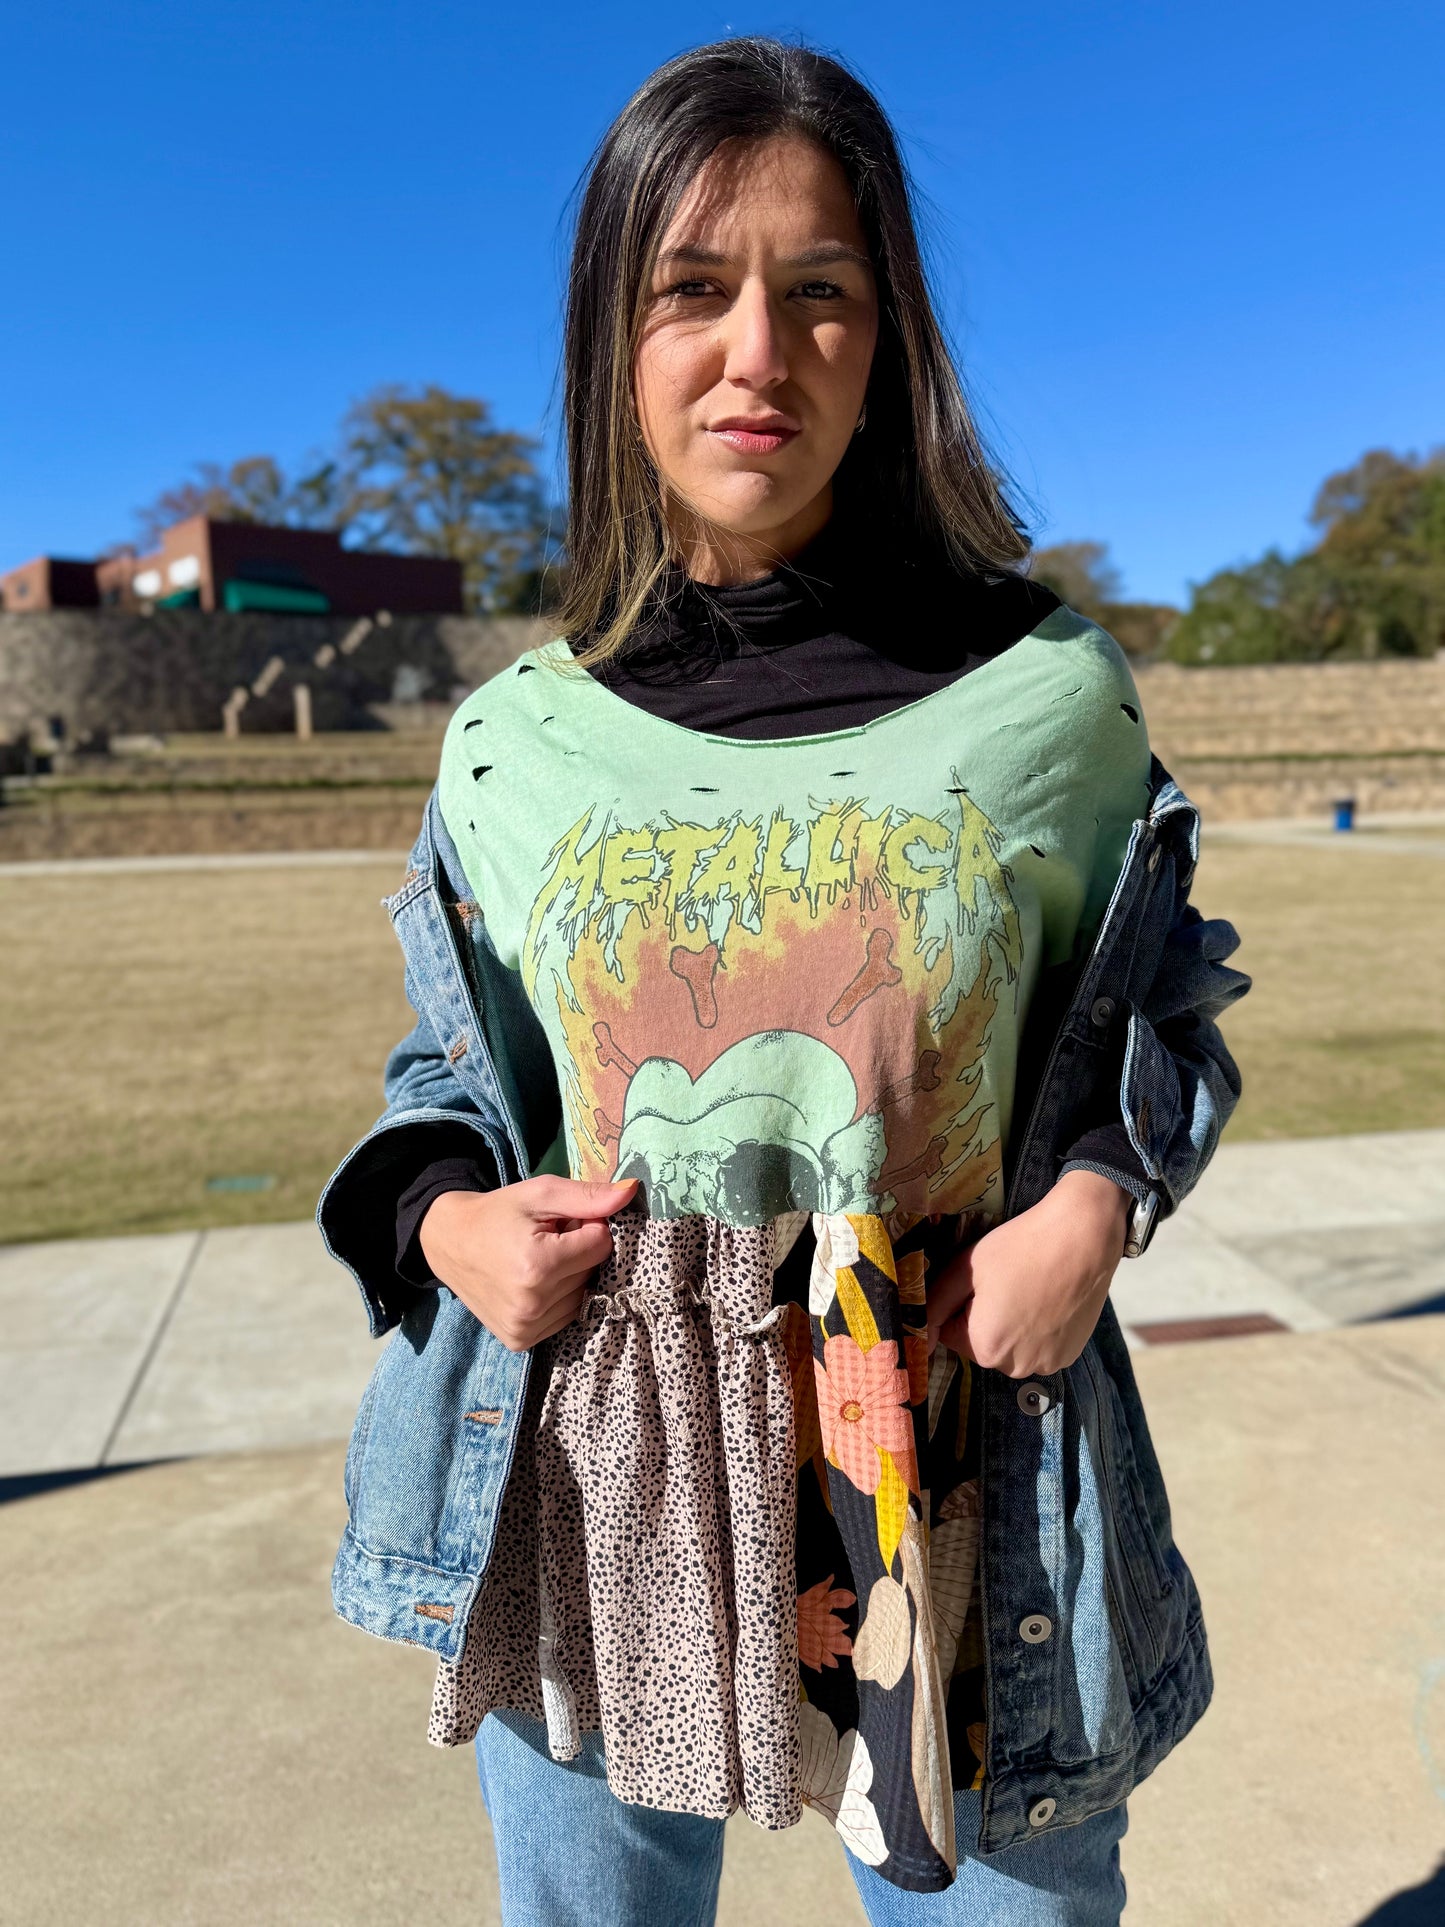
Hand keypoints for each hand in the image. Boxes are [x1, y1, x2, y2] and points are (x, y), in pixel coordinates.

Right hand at [418, 1175, 637, 1351]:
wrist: (448, 1242)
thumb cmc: (497, 1213)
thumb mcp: (540, 1193)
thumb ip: (587, 1196)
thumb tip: (632, 1192)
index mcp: (538, 1266)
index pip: (601, 1245)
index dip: (587, 1226)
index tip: (560, 1222)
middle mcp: (532, 1305)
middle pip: (592, 1272)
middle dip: (578, 1252)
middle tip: (545, 1240)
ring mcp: (525, 1329)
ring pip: (582, 1297)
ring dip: (570, 1277)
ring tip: (538, 1261)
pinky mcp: (520, 1341)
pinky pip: (565, 1317)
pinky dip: (558, 1299)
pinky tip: (534, 1284)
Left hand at [926, 1170, 1130, 1378]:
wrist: (1083, 1237)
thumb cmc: (1019, 1248)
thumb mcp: (964, 1269)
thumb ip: (934, 1306)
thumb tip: (920, 1340)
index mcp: (985, 1348)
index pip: (952, 1334)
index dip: (961, 1304)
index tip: (981, 1282)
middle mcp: (1016, 1367)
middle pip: (983, 1344)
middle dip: (986, 1318)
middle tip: (1007, 1283)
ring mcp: (1048, 1364)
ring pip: (1012, 1348)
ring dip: (1013, 1327)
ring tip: (1029, 1290)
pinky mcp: (1071, 1355)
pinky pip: (1040, 1348)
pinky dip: (1039, 1331)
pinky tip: (1048, 1301)